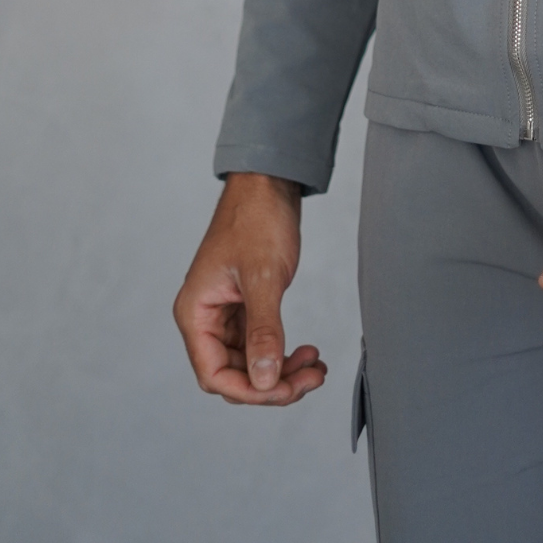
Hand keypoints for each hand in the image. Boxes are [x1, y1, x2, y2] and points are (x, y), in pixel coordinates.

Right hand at [173, 172, 325, 404]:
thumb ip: (263, 330)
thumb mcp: (263, 277)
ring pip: (249, 361)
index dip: (250, 390)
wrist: (269, 184)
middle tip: (310, 379)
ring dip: (280, 370)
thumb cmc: (257, 219)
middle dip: (272, 382)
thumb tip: (263, 380)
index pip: (215, 374)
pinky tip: (306, 352)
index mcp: (196, 313)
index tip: (284, 389)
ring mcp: (224, 312)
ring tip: (314, 369)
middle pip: (233, 373)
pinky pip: (258, 342)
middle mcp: (205, 317)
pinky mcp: (243, 305)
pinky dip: (281, 351)